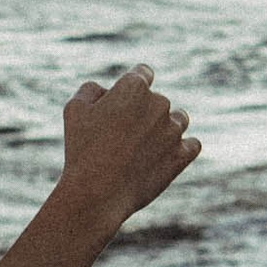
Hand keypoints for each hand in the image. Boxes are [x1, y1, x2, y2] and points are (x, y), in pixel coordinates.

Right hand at [59, 66, 200, 228]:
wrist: (98, 193)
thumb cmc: (82, 150)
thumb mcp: (74, 110)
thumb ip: (91, 90)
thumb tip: (106, 91)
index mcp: (134, 87)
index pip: (143, 73)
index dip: (131, 88)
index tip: (121, 104)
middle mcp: (159, 103)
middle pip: (157, 101)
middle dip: (143, 113)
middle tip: (120, 136)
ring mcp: (173, 130)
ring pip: (178, 119)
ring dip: (165, 128)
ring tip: (143, 148)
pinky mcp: (182, 155)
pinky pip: (192, 145)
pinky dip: (181, 149)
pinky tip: (164, 157)